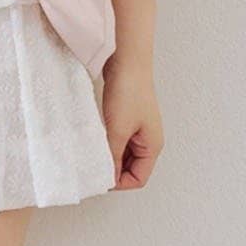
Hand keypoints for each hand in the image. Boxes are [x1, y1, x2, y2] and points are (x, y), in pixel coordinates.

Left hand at [102, 55, 163, 189]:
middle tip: (93, 169)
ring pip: (124, 156)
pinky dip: (108, 146)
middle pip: (131, 169)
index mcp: (153, 146)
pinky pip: (119, 142)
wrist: (127, 62)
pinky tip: (95, 142)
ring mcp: (139, 130)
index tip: (100, 178)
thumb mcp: (118, 131)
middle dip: (114, 172)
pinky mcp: (128, 120)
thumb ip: (113, 157)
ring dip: (110, 158)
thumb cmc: (129, 92)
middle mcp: (148, 141)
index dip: (120, 183)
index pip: (138, 179)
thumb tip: (109, 178)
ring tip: (93, 155)